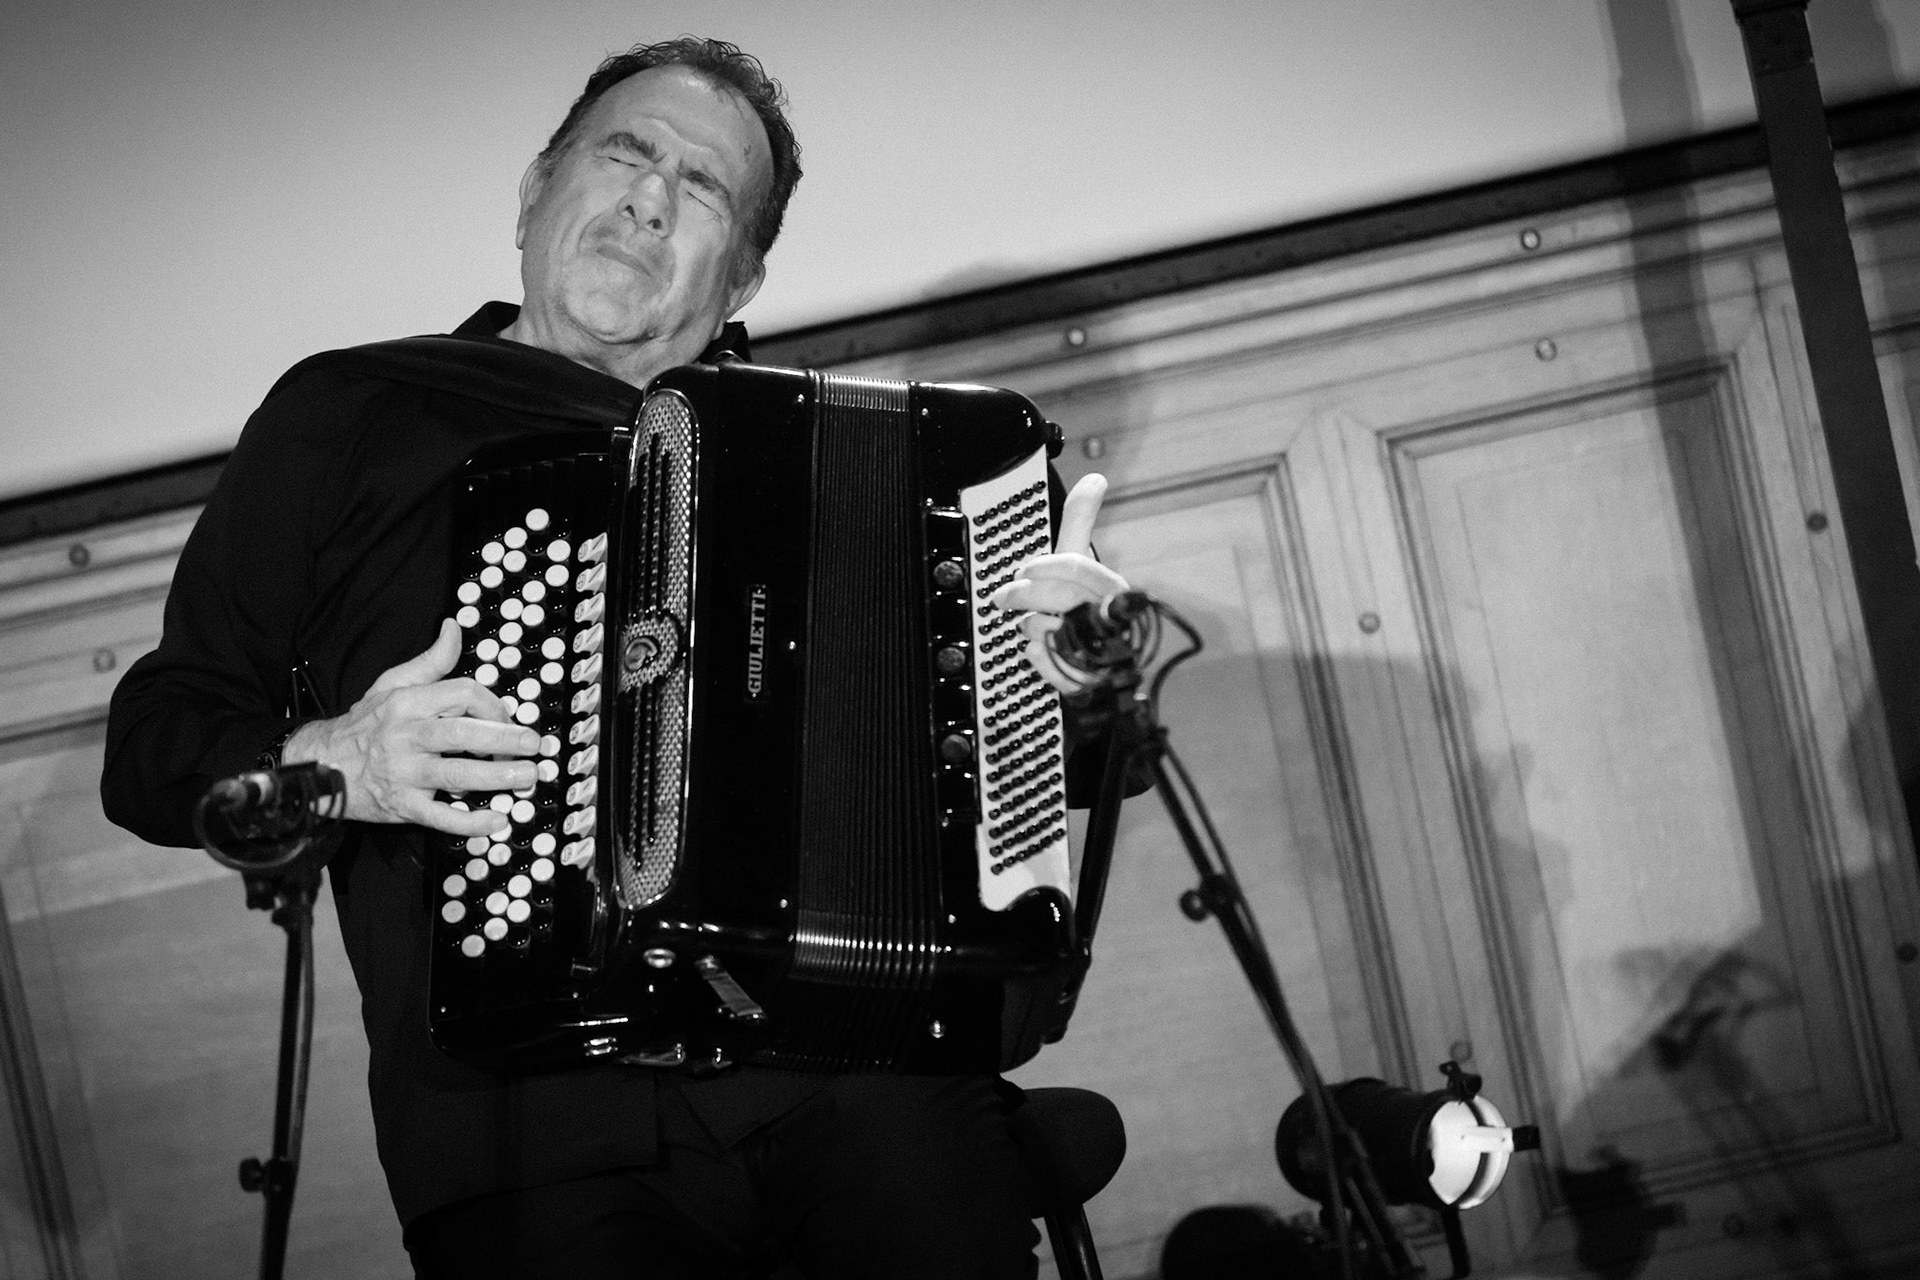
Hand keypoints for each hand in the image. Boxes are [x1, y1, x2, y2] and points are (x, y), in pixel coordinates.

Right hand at [281, 618, 540, 835]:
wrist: (321, 765)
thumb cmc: (364, 724)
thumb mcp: (391, 684)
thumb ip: (430, 661)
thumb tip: (453, 628)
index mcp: (408, 703)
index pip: (460, 694)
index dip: (491, 704)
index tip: (508, 717)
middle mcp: (406, 736)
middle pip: (461, 734)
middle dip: (503, 738)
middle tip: (532, 743)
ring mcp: (404, 773)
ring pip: (455, 774)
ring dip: (496, 776)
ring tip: (526, 776)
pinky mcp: (403, 805)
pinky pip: (439, 816)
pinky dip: (469, 822)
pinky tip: (496, 820)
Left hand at [989, 473, 1128, 690]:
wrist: (1094, 663)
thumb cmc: (1081, 607)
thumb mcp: (1077, 562)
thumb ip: (1081, 522)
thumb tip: (1095, 477)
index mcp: (1110, 587)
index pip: (1077, 566)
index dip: (1045, 565)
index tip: (1024, 569)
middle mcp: (1109, 616)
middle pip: (1060, 598)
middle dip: (1024, 595)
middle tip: (1003, 597)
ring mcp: (1100, 649)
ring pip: (1052, 632)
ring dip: (1031, 627)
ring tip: (1031, 625)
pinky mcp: (1088, 680)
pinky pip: (1052, 668)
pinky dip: (1038, 659)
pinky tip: (1036, 652)